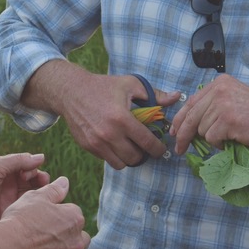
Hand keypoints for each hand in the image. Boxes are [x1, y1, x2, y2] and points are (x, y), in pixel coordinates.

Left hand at [0, 153, 50, 230]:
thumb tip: (41, 157)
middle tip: (42, 182)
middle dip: (41, 178)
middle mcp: (9, 184)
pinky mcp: (11, 214)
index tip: (30, 173)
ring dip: (41, 191)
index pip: (27, 165)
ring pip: (33, 193)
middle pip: (33, 179)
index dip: (33, 167)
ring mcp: (11, 199)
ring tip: (43, 193)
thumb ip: (17, 161)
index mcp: (4, 170)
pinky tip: (38, 205)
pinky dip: (35, 205)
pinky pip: (28, 209)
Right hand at [0, 176, 90, 248]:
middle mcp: (78, 242)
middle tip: (47, 240)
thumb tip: (65, 181)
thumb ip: (54, 190)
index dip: (59, 217)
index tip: (45, 220)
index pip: (74, 215)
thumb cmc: (19, 220)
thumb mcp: (35, 198)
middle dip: (68, 239)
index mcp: (74, 219)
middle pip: (79, 239)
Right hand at [53, 69, 182, 168]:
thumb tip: (177, 96)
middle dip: (143, 154)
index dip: (158, 149)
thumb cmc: (104, 86)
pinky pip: (107, 160)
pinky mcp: (88, 146)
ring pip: (120, 164)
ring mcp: (97, 143)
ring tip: (130, 147)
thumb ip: (155, 94)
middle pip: (135, 158)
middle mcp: (109, 134)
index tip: (160, 148)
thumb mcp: (131, 85)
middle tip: (144, 146)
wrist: (71, 91)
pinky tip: (116, 143)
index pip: (147, 143)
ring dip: (128, 158)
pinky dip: (114, 155)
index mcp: (122, 119)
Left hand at [169, 74, 248, 154]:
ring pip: (202, 130)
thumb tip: (190, 126)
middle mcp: (219, 90)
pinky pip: (212, 139)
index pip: (190, 102)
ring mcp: (223, 104)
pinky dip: (221, 144)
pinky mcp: (228, 120)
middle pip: (191, 117)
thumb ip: (214, 106)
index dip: (180, 120)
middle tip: (179, 149)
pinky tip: (235, 139)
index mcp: (219, 83)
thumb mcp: (234, 101)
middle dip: (183, 135)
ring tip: (231, 136)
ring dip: (213, 139)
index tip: (174, 132)